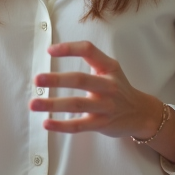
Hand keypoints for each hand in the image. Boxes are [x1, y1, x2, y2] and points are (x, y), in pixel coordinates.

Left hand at [29, 41, 162, 137]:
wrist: (141, 113)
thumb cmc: (118, 88)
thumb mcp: (110, 69)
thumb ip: (91, 61)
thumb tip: (55, 52)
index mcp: (109, 67)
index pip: (88, 50)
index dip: (69, 48)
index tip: (50, 51)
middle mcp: (108, 85)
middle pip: (80, 79)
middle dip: (57, 80)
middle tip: (37, 80)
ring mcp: (106, 106)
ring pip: (76, 104)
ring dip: (53, 104)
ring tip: (33, 104)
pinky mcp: (102, 124)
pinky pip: (79, 125)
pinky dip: (61, 126)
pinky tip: (46, 122)